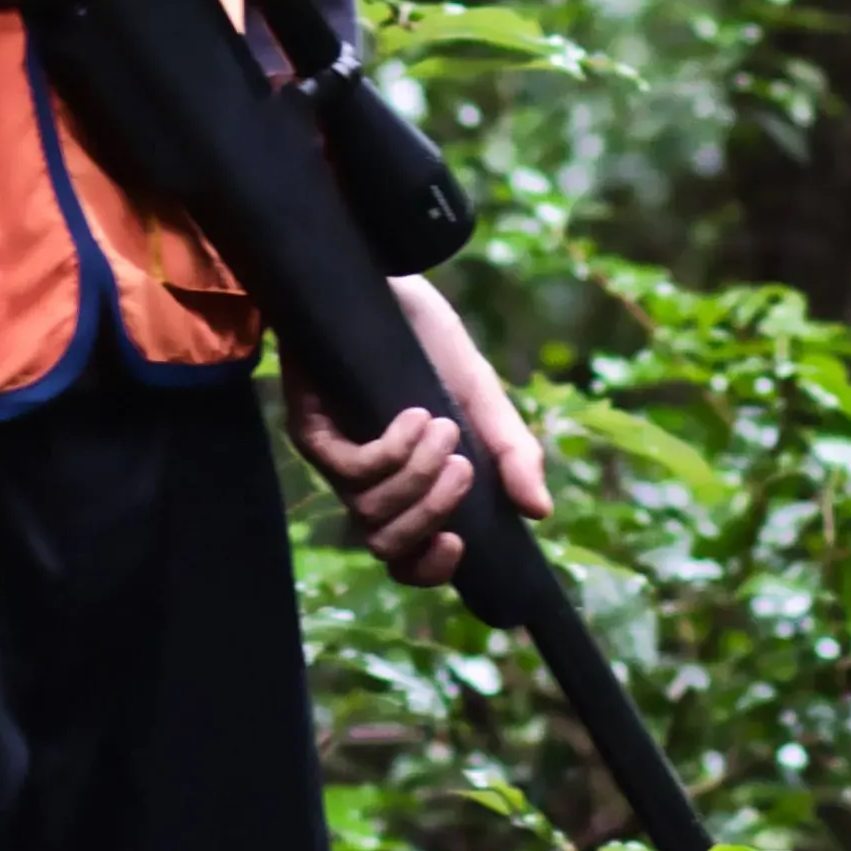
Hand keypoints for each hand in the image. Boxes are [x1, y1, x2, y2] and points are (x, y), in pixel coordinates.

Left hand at [288, 273, 550, 587]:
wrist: (384, 279)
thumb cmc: (425, 338)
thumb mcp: (480, 395)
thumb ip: (510, 451)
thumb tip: (540, 511)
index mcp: (405, 483)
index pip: (404, 558)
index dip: (427, 571)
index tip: (460, 547)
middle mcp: (366, 481)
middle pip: (388, 546)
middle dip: (433, 515)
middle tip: (463, 467)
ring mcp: (334, 456)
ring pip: (371, 511)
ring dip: (418, 475)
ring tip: (443, 427)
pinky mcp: (310, 428)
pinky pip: (352, 469)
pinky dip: (393, 450)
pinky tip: (414, 416)